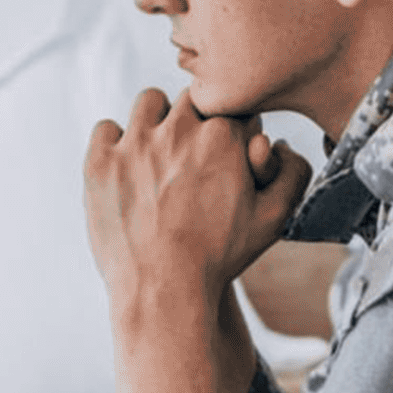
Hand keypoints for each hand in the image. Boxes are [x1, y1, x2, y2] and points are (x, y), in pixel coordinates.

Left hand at [81, 92, 305, 392]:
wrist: (163, 291)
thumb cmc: (220, 257)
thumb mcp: (274, 220)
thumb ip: (293, 174)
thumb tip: (279, 144)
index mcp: (223, 135)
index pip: (230, 106)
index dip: (231, 131)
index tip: (225, 156)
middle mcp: (178, 129)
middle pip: (190, 100)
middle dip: (195, 123)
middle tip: (191, 162)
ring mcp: (134, 143)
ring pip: (148, 103)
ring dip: (156, 122)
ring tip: (159, 158)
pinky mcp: (100, 162)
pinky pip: (105, 129)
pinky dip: (114, 145)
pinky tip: (125, 170)